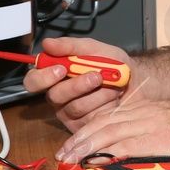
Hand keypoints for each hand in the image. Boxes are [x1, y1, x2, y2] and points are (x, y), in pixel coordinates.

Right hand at [23, 37, 137, 133]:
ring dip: (99, 94)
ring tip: (113, 85)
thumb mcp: (93, 49)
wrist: (136, 81)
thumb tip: (48, 43)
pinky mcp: (84, 126)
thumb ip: (70, 46)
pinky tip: (114, 98)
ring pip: (75, 107)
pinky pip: (90, 119)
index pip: (33, 81)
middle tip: (97, 76)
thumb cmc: (113, 64)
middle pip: (55, 96)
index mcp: (54, 76)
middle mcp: (58, 96)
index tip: (61, 69)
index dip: (43, 77)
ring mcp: (70, 113)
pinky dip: (106, 105)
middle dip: (78, 85)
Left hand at [54, 97, 169, 162]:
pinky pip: (128, 145)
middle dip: (79, 139)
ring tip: (71, 158)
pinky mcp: (158, 139)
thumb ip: (144, 130)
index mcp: (143, 109)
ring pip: (110, 132)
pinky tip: (97, 161)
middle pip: (103, 123)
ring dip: (86, 146)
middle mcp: (143, 113)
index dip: (86, 131)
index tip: (72, 145)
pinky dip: (109, 153)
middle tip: (63, 154)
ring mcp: (150, 125)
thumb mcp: (165, 120)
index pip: (107, 117)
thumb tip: (120, 149)